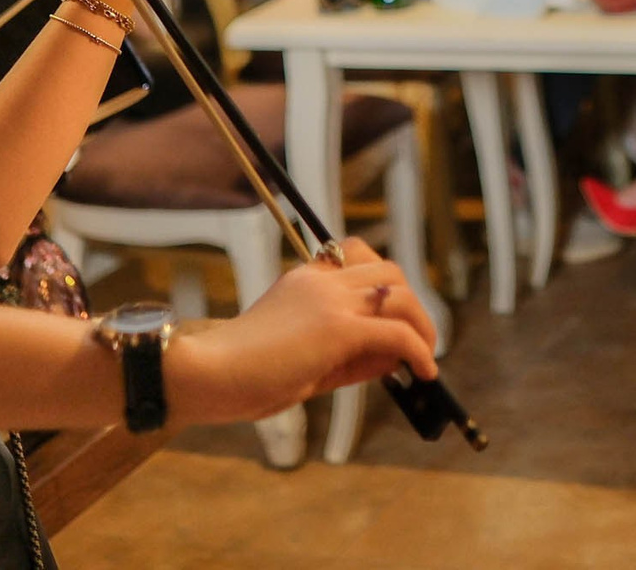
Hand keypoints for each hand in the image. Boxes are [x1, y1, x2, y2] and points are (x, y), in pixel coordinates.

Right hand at [163, 238, 437, 426]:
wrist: (208, 374)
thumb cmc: (242, 372)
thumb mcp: (302, 356)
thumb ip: (347, 354)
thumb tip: (394, 359)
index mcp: (306, 278)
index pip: (361, 261)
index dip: (384, 288)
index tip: (393, 320)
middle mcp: (321, 280)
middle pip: (390, 272)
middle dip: (411, 304)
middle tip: (418, 340)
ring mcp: (330, 301)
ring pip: (400, 294)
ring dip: (422, 325)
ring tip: (427, 358)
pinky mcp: (337, 329)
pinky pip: (396, 333)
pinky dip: (419, 350)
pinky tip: (425, 373)